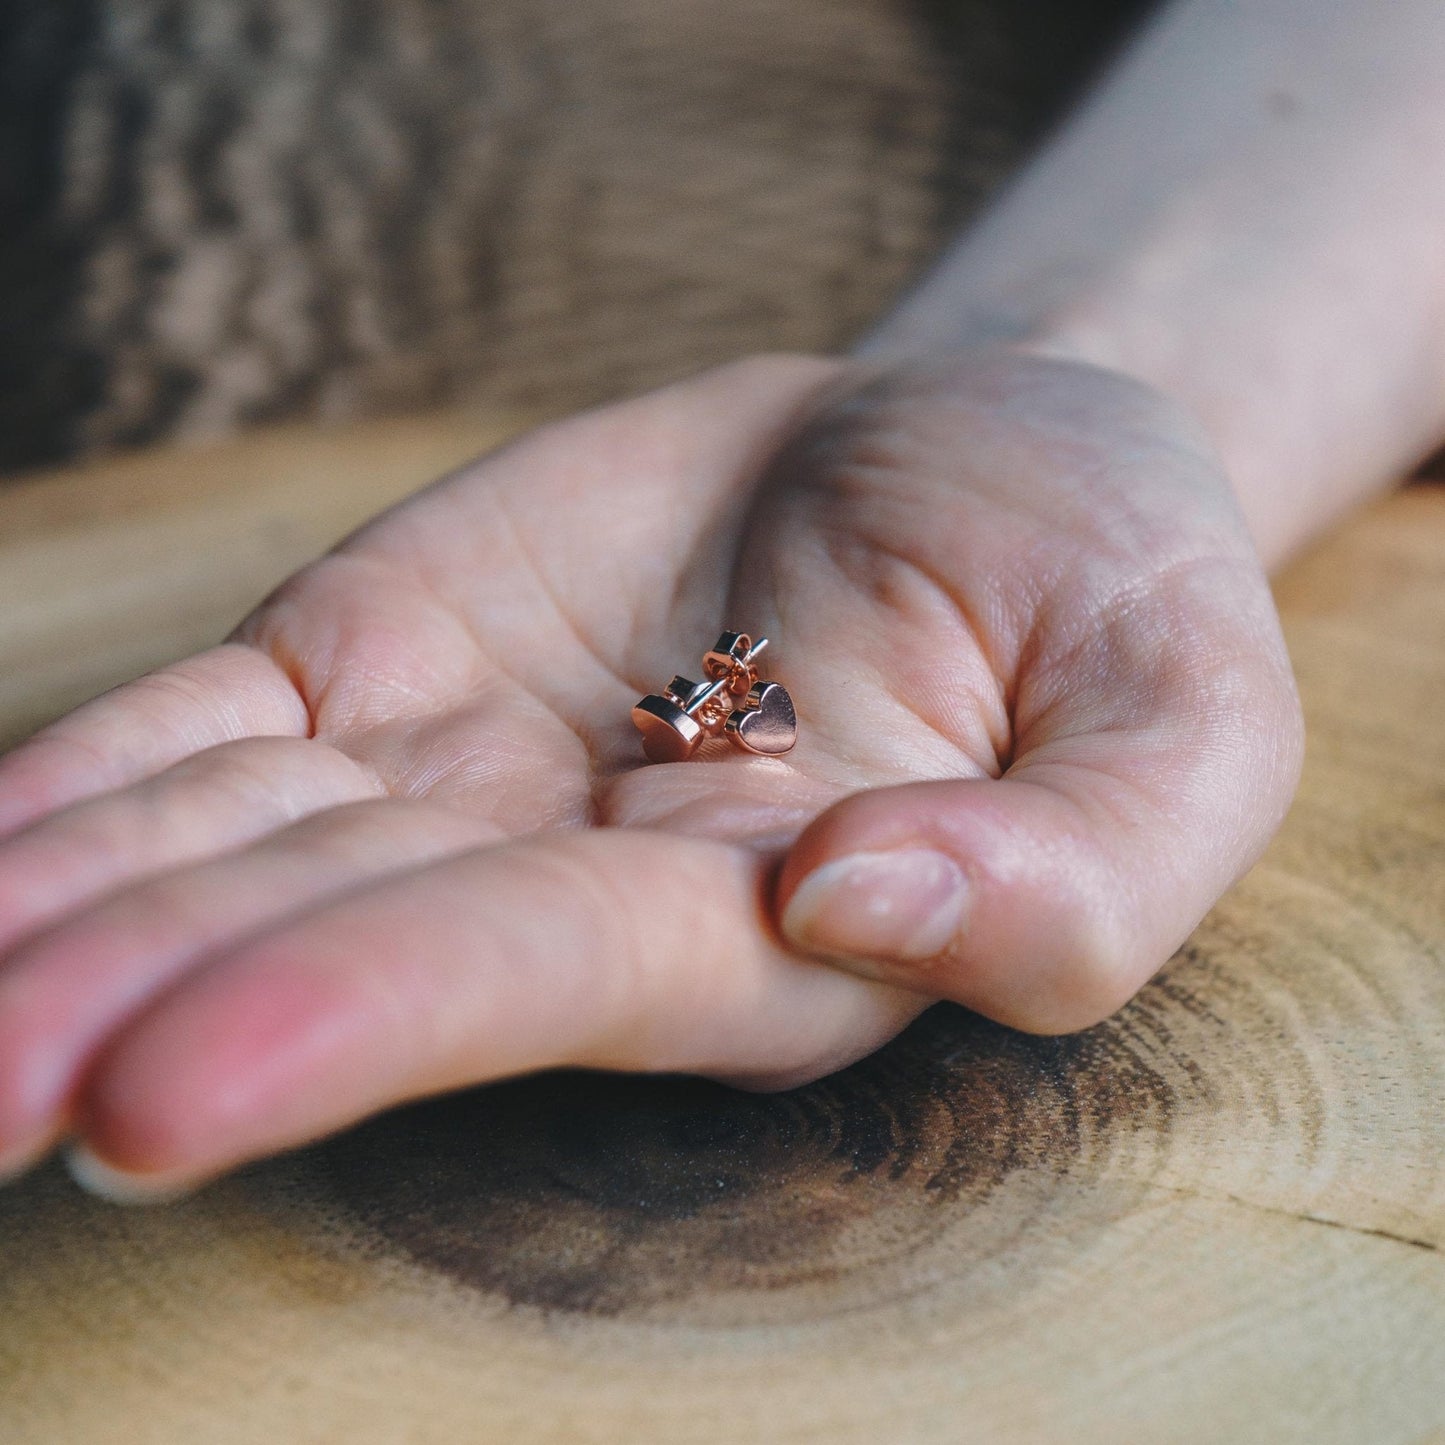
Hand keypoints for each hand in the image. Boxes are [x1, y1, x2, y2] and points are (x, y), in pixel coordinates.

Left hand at [0, 349, 1301, 1196]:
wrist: (984, 458)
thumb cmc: (1110, 589)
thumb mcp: (1185, 718)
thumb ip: (1076, 867)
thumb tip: (863, 900)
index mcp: (771, 932)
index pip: (542, 983)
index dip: (358, 1022)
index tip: (149, 1096)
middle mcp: (582, 881)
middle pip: (330, 942)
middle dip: (129, 1006)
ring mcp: (462, 775)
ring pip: (227, 857)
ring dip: (57, 914)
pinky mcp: (387, 666)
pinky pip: (205, 746)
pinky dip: (74, 797)